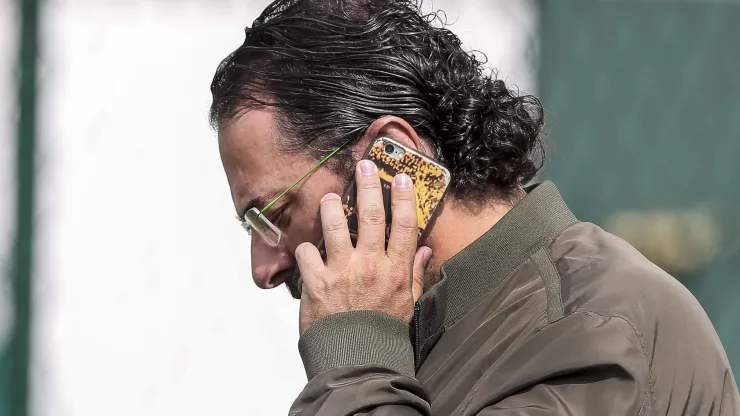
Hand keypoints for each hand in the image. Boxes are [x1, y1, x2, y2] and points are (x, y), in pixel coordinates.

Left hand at [295, 160, 432, 333]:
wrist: (356, 362)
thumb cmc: (384, 335)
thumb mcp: (408, 305)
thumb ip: (414, 274)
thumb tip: (425, 251)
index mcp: (395, 270)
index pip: (405, 226)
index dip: (404, 198)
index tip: (401, 178)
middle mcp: (370, 265)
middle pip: (371, 216)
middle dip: (368, 185)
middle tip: (364, 165)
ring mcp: (342, 272)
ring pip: (336, 225)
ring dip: (332, 207)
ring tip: (331, 197)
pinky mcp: (316, 282)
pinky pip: (306, 253)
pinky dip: (305, 248)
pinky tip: (307, 249)